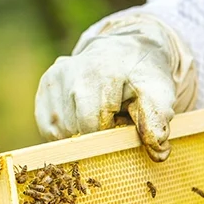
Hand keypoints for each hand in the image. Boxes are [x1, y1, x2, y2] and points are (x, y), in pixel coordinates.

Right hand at [35, 16, 196, 161]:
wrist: (124, 49)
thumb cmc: (141, 77)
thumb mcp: (158, 93)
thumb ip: (158, 121)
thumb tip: (159, 153)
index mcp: (103, 73)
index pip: (97, 127)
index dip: (111, 133)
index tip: (122, 122)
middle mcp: (73, 71)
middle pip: (78, 130)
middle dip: (97, 134)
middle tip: (112, 118)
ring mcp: (55, 77)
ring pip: (62, 132)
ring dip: (81, 134)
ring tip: (97, 115)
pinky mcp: (45, 85)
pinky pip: (49, 129)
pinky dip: (65, 132)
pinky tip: (80, 116)